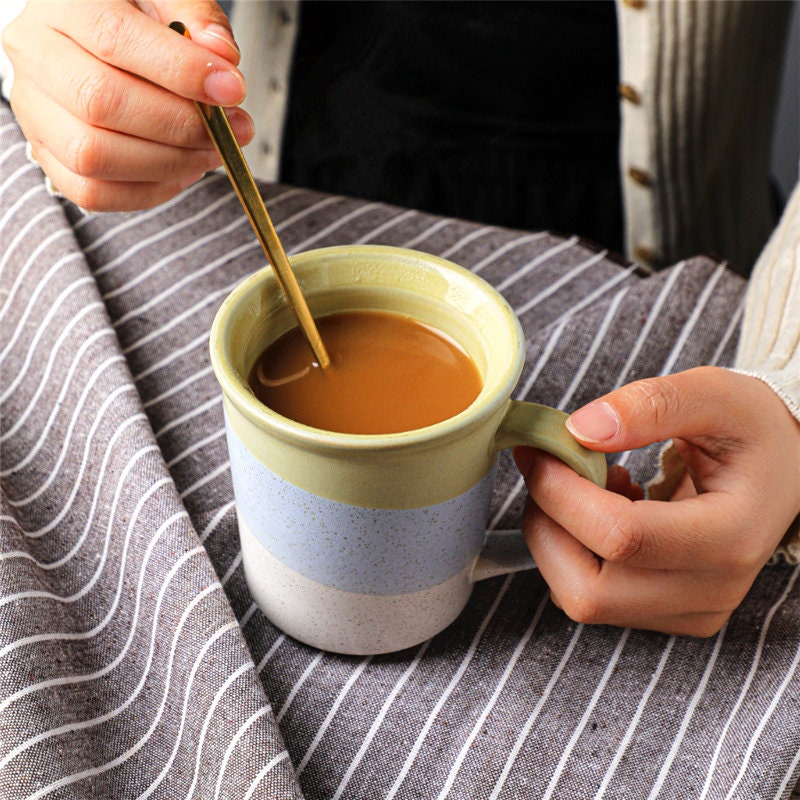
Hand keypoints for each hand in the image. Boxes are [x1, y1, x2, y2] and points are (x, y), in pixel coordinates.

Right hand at [3, 0, 253, 209]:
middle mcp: (36, 56)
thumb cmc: (138, 20)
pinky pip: (94, 193)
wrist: (99, 43)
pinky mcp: (49, 158)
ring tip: (212, 150)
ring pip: (94, 156)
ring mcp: (35, 113)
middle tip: (233, 129)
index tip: (233, 90)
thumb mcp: (169, 1)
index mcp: (62, 4)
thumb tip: (223, 58)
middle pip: (101, 103)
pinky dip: (150, 190)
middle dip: (181, 126)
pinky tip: (183, 169)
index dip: (180, 71)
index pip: (114, 38)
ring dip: (169, 163)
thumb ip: (198, 19)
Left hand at [514, 367, 799, 636]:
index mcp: (731, 536)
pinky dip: (573, 552)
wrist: (784, 468)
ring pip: (580, 598)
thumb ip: (651, 404)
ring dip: (557, 537)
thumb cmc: (752, 431)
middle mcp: (711, 590)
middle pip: (589, 590)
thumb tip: (580, 430)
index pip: (622, 538)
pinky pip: (590, 596)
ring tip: (591, 485)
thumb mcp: (716, 395)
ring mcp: (688, 611)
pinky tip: (604, 509)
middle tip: (549, 468)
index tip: (540, 449)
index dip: (562, 492)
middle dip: (547, 523)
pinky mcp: (666, 614)